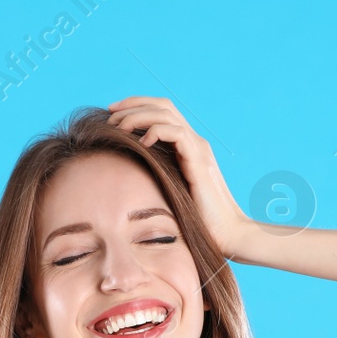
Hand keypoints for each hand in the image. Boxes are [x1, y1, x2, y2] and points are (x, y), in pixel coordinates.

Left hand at [106, 95, 255, 259]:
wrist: (227, 233)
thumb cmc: (196, 218)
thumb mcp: (168, 190)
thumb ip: (153, 174)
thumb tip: (123, 170)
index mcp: (187, 145)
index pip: (161, 111)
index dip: (136, 105)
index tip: (111, 112)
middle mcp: (194, 141)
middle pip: (163, 105)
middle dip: (133, 104)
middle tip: (109, 113)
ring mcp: (198, 149)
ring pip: (167, 114)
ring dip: (139, 116)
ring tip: (120, 126)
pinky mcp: (199, 160)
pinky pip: (177, 133)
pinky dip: (157, 131)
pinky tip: (142, 142)